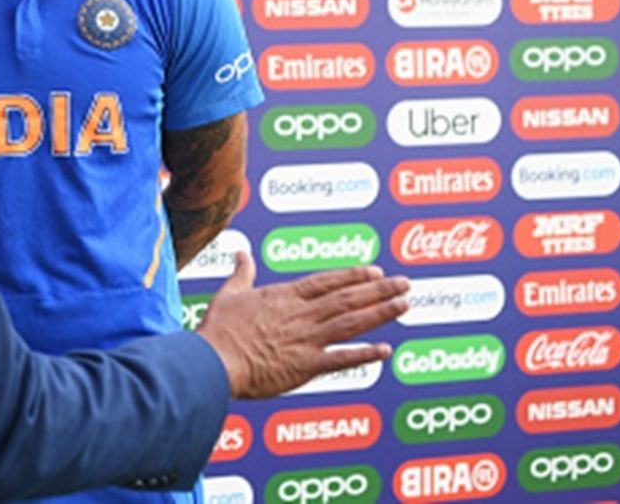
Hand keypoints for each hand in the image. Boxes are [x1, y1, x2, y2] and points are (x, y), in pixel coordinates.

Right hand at [193, 252, 407, 398]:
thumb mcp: (228, 294)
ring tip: (405, 304)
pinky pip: (341, 359)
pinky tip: (385, 350)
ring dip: (381, 313)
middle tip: (405, 283)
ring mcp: (306, 339)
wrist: (214, 360)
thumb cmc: (218, 330)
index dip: (353, 276)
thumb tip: (241, 253)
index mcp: (284, 297)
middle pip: (347, 298)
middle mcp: (301, 315)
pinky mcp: (305, 365)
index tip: (376, 270)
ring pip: (351, 322)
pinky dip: (364, 354)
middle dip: (379, 289)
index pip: (326, 282)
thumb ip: (241, 274)